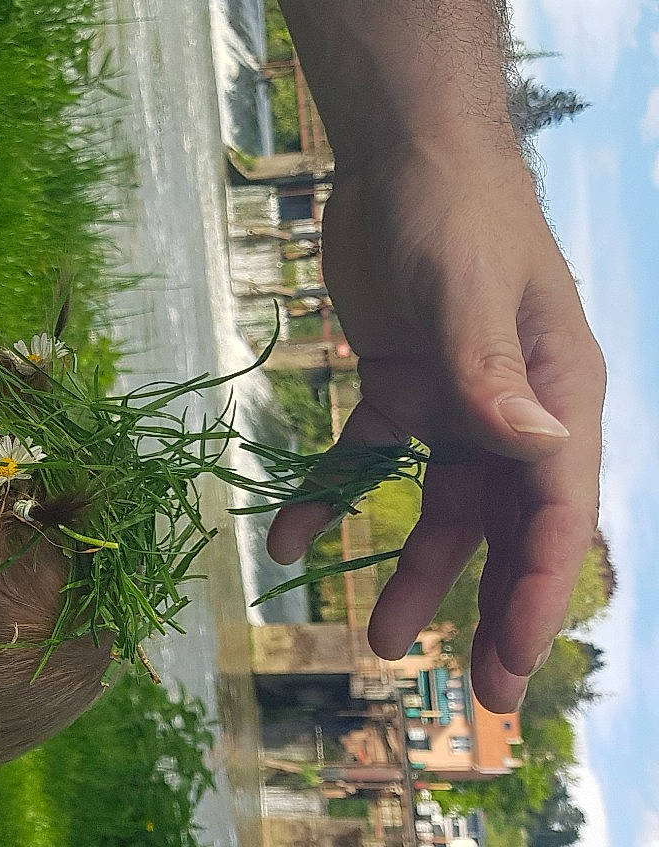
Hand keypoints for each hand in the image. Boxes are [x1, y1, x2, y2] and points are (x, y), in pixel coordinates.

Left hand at [267, 144, 604, 712]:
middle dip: (493, 609)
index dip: (534, 595)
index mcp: (559, 394)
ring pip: (440, 508)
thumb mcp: (467, 288)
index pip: (554, 513)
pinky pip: (367, 458)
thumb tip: (538, 451)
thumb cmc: (453, 208)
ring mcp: (459, 399)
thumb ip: (491, 371)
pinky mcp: (400, 383)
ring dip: (411, 569)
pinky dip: (329, 497)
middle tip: (480, 696)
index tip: (510, 665)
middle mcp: (518, 408)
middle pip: (508, 528)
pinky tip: (287, 539)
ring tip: (377, 639)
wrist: (401, 150)